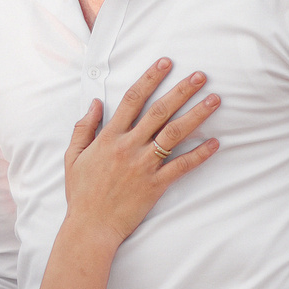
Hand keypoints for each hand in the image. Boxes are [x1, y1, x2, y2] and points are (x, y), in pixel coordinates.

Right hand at [60, 58, 220, 244]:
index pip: (132, 100)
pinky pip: (182, 166)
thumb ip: (83, 128)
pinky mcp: (156, 184)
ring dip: (196, 116)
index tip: (165, 63)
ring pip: (173, 134)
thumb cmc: (81, 192)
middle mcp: (128, 147)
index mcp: (108, 137)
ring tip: (214, 100)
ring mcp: (143, 165)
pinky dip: (199, 154)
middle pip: (159, 112)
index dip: (150, 78)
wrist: (91, 226)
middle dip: (181, 91)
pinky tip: (216, 143)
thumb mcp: (73, 157)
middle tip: (201, 75)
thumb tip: (95, 103)